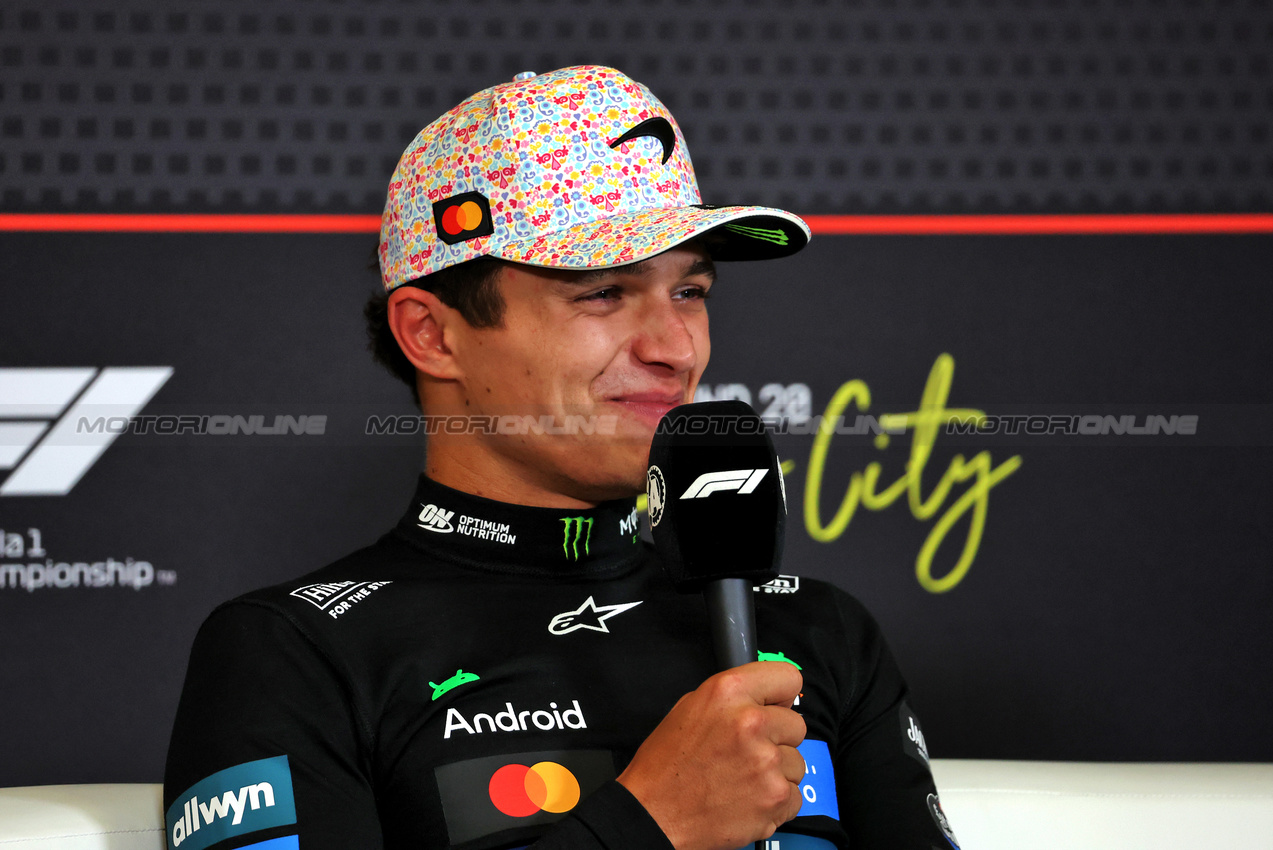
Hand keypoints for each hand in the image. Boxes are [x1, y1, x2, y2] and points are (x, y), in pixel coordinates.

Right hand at [617, 661, 806, 849]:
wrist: (653, 815)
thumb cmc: (666, 766)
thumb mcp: (690, 708)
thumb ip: (734, 699)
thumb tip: (766, 699)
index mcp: (729, 692)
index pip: (788, 678)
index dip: (780, 695)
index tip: (774, 707)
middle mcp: (751, 723)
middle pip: (797, 725)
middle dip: (777, 738)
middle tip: (748, 752)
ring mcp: (766, 762)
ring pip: (796, 763)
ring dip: (776, 772)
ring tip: (742, 778)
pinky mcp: (775, 798)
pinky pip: (795, 796)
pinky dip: (776, 802)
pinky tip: (748, 799)